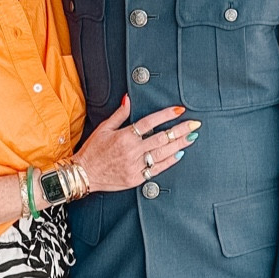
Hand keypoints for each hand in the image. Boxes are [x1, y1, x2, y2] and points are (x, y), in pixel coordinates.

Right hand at [75, 95, 198, 192]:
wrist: (83, 175)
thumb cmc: (92, 151)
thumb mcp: (103, 128)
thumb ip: (119, 114)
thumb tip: (129, 99)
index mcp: (124, 136)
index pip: (150, 122)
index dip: (166, 115)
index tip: (179, 110)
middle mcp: (132, 151)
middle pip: (161, 138)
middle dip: (180, 130)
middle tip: (194, 124)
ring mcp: (135, 165)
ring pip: (163, 153)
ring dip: (179, 144)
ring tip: (191, 137)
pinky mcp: (136, 178)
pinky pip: (157, 169)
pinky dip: (169, 161)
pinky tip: (179, 154)